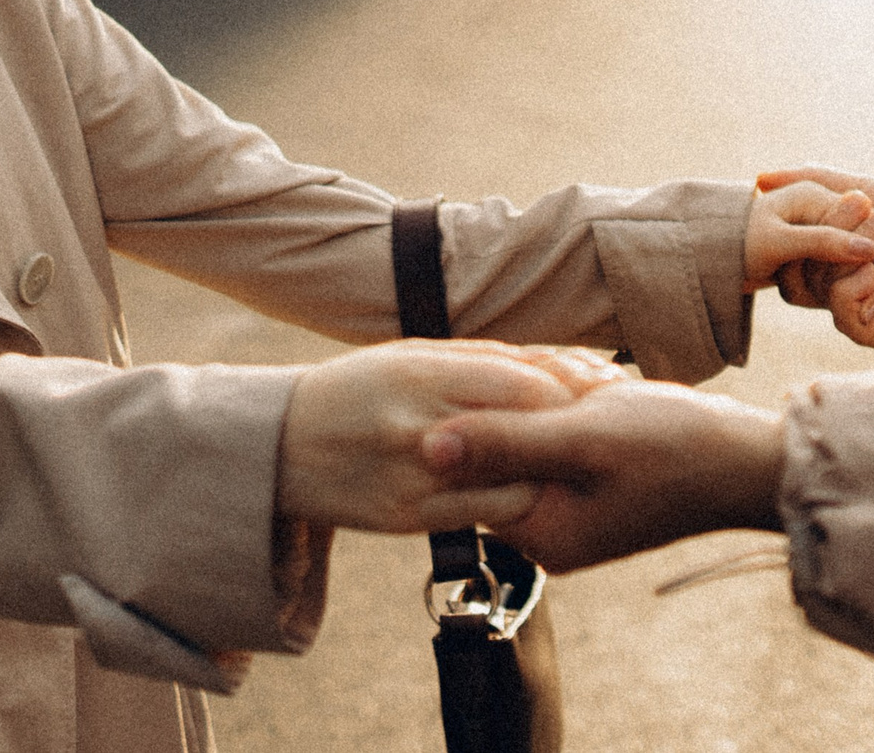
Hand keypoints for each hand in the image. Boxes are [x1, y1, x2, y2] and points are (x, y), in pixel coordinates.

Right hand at [276, 340, 617, 532]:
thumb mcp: (409, 355)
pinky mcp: (405, 519)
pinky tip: (523, 492)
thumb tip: (553, 364)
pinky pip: (482, 517)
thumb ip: (479, 361)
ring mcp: (411, 476)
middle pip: (523, 431)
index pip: (522, 383)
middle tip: (594, 430)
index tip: (594, 393)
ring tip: (564, 465)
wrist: (279, 446)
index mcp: (419, 372)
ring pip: (510, 483)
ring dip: (547, 474)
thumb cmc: (357, 390)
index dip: (569, 391)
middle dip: (568, 431)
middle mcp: (416, 424)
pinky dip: (514, 505)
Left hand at [420, 381, 786, 571]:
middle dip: (537, 400)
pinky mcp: (587, 482)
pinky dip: (579, 401)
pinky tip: (609, 393)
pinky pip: (558, 429)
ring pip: (530, 426)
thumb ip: (503, 442)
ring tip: (606, 393)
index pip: (471, 467)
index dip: (493, 411)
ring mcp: (567, 507)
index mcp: (537, 534)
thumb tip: (424, 446)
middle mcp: (546, 531)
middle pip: (500, 444)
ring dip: (562, 393)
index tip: (540, 391)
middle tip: (587, 392)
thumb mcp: (582, 438)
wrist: (750, 461)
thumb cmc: (674, 449)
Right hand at [759, 166, 873, 352]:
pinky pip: (842, 310)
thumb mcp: (859, 188)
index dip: (806, 231)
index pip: (793, 261)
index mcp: (837, 270)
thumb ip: (811, 182)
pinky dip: (862, 280)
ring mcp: (861, 319)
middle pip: (802, 271)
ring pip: (821, 287)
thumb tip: (759, 179)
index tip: (837, 205)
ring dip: (859, 249)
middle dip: (838, 230)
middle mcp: (845, 298)